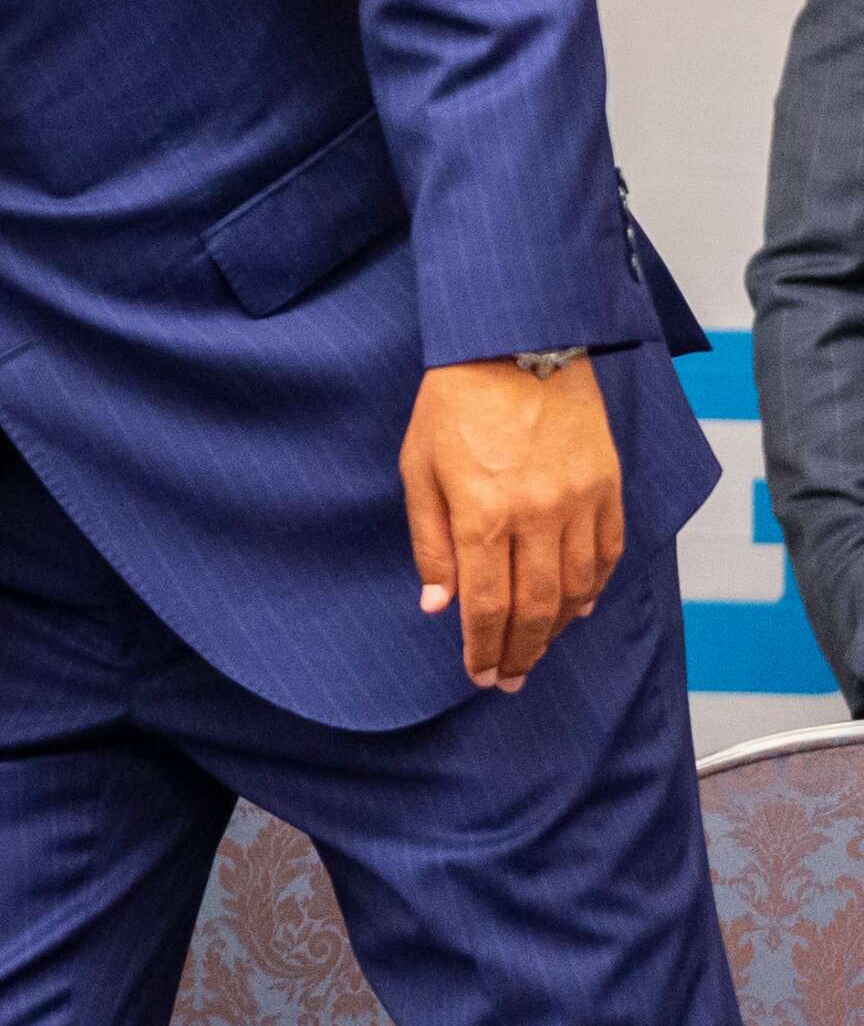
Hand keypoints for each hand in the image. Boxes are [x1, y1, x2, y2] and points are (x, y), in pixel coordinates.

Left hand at [403, 356, 623, 692]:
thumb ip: (430, 542)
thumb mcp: (418, 470)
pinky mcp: (607, 485)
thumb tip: (437, 605)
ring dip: (558, 628)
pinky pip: (608, 553)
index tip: (479, 673)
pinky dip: (593, 587)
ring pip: (577, 587)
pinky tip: (578, 606)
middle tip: (510, 680)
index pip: (486, 604)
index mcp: (481, 514)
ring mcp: (578, 502)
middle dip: (522, 652)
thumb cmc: (453, 406)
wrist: (514, 345)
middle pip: (536, 608)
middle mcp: (535, 515)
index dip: (483, 647)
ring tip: (539, 649)